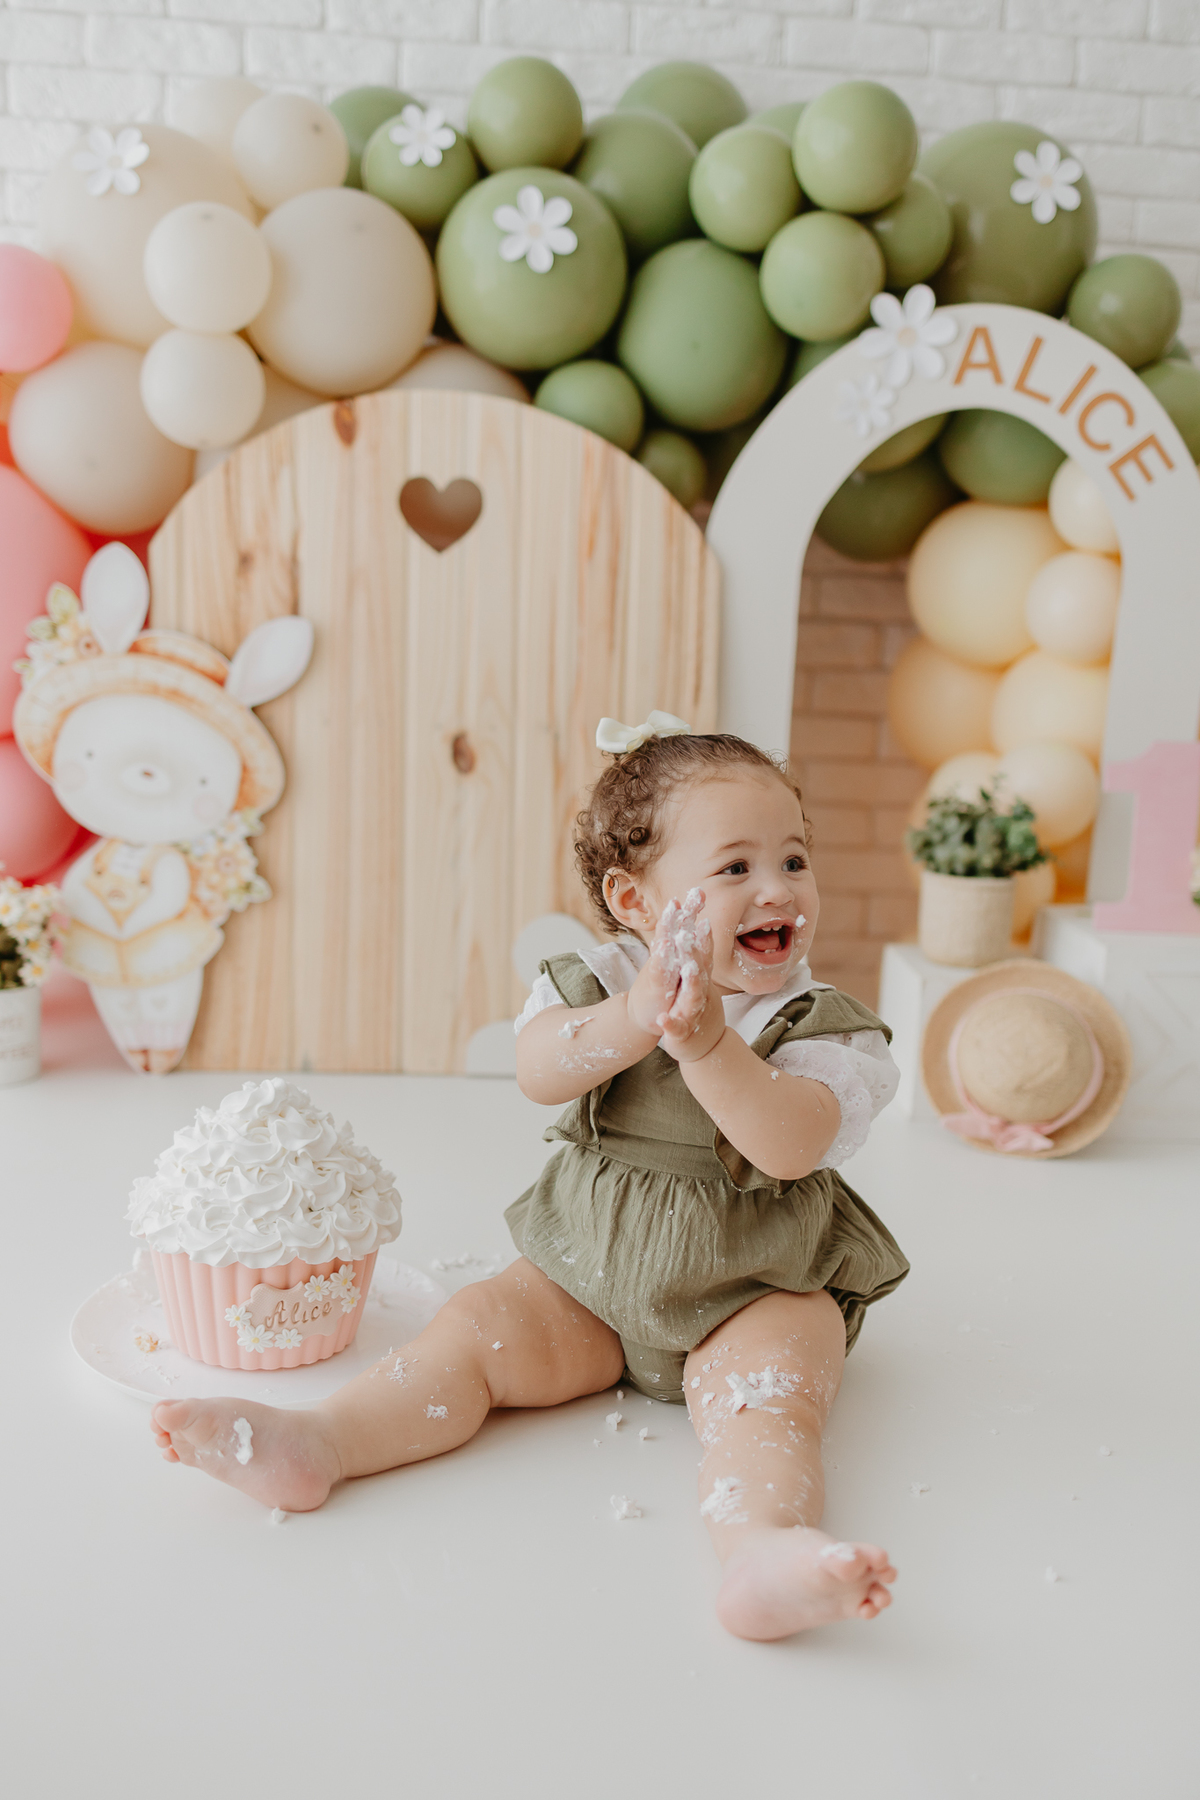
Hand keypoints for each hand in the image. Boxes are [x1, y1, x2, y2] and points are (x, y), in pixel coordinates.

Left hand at [654, 907, 723, 1065]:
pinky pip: (677, 1027)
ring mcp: (692, 1011)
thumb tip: (691, 916)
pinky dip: (671, 1024)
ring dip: (692, 982)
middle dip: (694, 949)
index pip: (700, 947)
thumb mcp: (694, 973)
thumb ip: (692, 948)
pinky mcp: (682, 1031)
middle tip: (688, 932)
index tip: (697, 901)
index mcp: (698, 974)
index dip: (698, 924)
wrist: (703, 1040)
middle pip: (699, 967)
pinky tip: (663, 1020)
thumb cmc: (695, 1002)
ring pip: (694, 996)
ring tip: (687, 969)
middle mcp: (699, 990)